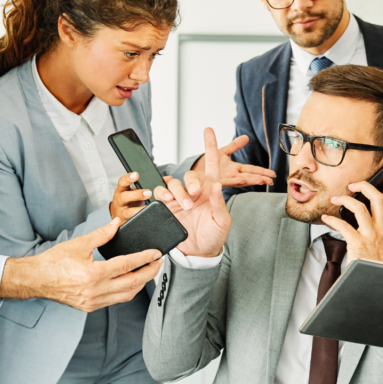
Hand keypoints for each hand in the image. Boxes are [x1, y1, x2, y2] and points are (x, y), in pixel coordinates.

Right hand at [0, 217, 163, 311]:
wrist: (37, 279)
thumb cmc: (54, 261)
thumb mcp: (79, 244)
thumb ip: (102, 234)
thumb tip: (117, 223)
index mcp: (93, 274)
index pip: (127, 265)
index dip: (144, 258)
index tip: (156, 253)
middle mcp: (96, 290)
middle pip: (132, 283)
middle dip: (149, 273)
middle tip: (159, 263)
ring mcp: (94, 301)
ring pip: (126, 295)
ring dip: (140, 283)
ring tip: (149, 271)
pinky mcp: (91, 306)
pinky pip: (116, 300)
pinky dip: (127, 291)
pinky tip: (132, 282)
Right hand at [109, 172, 151, 221]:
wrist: (119, 214)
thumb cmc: (128, 200)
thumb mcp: (133, 190)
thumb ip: (143, 186)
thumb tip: (164, 180)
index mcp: (121, 190)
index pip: (122, 182)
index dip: (128, 179)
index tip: (136, 175)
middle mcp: (119, 201)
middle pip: (124, 197)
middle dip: (136, 194)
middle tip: (148, 193)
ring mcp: (121, 213)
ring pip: (128, 212)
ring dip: (139, 210)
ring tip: (149, 207)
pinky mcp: (125, 222)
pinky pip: (132, 222)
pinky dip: (140, 220)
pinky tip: (147, 218)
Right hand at [173, 128, 231, 256]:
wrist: (198, 253)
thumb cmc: (214, 236)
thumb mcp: (222, 221)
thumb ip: (219, 203)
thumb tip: (217, 185)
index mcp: (211, 191)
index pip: (211, 165)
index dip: (210, 147)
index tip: (208, 130)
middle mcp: (195, 192)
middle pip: (188, 175)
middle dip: (190, 182)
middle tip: (195, 195)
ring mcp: (180, 199)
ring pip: (173, 183)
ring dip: (178, 192)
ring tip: (184, 206)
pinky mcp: (167, 207)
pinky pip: (160, 193)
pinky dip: (161, 194)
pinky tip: (165, 200)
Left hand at [188, 131, 275, 188]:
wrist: (192, 174)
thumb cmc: (207, 165)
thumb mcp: (222, 153)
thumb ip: (234, 146)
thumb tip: (246, 137)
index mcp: (234, 170)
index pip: (251, 170)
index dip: (262, 172)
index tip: (273, 175)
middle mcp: (231, 176)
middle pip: (249, 177)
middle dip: (260, 178)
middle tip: (271, 180)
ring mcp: (223, 180)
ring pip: (240, 181)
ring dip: (251, 181)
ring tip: (262, 181)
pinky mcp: (213, 182)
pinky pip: (224, 181)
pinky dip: (233, 181)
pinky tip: (241, 179)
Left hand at [320, 172, 382, 262]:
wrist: (374, 280)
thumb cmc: (374, 262)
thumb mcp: (382, 242)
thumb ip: (377, 228)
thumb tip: (368, 214)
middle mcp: (381, 229)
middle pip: (377, 199)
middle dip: (365, 186)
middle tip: (352, 183)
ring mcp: (371, 236)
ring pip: (360, 208)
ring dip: (345, 200)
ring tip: (335, 199)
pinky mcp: (358, 244)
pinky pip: (344, 226)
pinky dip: (333, 220)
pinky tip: (326, 219)